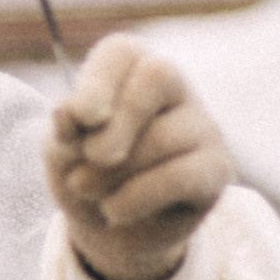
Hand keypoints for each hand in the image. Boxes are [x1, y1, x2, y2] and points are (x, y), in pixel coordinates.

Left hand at [44, 34, 232, 279]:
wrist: (112, 227)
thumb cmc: (86, 171)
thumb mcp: (63, 150)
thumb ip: (66, 131)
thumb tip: (68, 112)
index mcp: (129, 68)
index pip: (122, 51)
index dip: (98, 81)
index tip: (80, 117)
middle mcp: (175, 86)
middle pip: (157, 77)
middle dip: (117, 122)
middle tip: (90, 158)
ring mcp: (201, 125)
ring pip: (164, 136)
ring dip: (114, 172)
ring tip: (86, 190)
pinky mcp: (216, 168)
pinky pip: (179, 176)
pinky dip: (136, 197)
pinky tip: (113, 211)